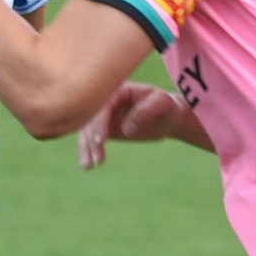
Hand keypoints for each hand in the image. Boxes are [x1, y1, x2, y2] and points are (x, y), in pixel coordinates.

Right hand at [76, 81, 204, 169]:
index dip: (99, 122)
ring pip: (87, 131)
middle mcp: (106, 100)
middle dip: (91, 139)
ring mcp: (103, 114)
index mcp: (118, 89)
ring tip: (90, 166)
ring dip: (86, 148)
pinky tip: (89, 165)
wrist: (169, 118)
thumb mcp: (162, 104)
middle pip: (90, 119)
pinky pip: (91, 139)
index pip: (102, 105)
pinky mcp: (104, 127)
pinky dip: (88, 151)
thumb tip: (126, 128)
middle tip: (97, 159)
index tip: (101, 140)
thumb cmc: (167, 107)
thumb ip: (146, 111)